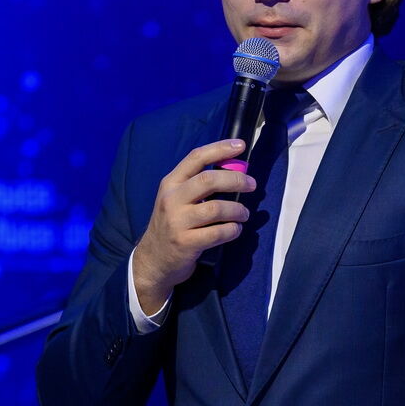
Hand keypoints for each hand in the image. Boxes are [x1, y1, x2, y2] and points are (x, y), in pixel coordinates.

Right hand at [132, 139, 255, 312]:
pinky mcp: (185, 243)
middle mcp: (171, 199)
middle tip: (251, 185)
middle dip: (236, 180)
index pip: (196, 157)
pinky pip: (218, 233)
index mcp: (170, 183)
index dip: (220, 149)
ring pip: (216, 208)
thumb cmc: (172, 225)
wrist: (153, 260)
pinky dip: (233, 230)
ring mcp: (177, 222)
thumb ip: (198, 185)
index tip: (240, 145)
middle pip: (209, 180)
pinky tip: (235, 229)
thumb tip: (235, 170)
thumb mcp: (176, 199)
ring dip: (237, 209)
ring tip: (244, 214)